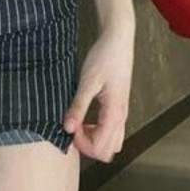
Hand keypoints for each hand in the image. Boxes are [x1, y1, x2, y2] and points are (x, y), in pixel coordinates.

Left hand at [62, 26, 133, 161]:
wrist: (118, 39)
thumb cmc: (104, 57)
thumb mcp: (87, 81)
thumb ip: (78, 106)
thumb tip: (67, 128)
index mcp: (115, 113)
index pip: (100, 147)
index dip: (81, 142)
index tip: (70, 124)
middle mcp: (122, 117)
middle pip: (108, 151)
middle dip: (88, 146)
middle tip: (74, 127)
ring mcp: (122, 112)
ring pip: (112, 142)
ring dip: (94, 139)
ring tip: (79, 122)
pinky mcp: (119, 106)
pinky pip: (112, 131)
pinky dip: (98, 132)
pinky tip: (86, 117)